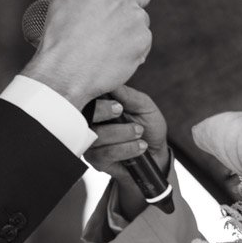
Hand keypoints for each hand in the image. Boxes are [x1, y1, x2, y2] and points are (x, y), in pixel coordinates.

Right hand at [23, 0, 151, 107]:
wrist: (63, 72)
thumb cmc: (58, 32)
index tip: (99, 2)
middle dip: (124, 5)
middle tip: (102, 23)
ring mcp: (136, 18)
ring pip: (139, 17)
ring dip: (128, 26)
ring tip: (104, 41)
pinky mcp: (143, 40)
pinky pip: (143, 38)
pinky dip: (132, 46)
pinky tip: (112, 52)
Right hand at [86, 84, 169, 221]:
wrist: (157, 153)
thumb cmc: (148, 126)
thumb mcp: (143, 106)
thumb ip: (127, 95)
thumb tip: (112, 81)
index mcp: (99, 107)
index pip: (87, 99)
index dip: (96, 97)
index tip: (116, 102)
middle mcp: (91, 124)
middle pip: (83, 116)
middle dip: (102, 111)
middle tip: (120, 111)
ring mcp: (91, 143)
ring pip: (97, 136)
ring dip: (122, 133)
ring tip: (139, 131)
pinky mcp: (97, 161)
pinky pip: (105, 154)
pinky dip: (126, 148)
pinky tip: (140, 146)